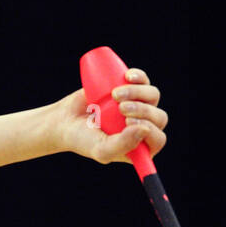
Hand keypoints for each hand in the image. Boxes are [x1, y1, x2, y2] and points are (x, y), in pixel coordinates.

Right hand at [51, 68, 168, 164]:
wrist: (66, 120)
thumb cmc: (84, 140)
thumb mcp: (102, 149)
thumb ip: (123, 145)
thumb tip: (145, 129)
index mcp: (141, 147)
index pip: (158, 139)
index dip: (149, 129)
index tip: (127, 122)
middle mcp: (143, 127)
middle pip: (159, 117)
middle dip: (143, 111)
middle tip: (120, 108)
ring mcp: (139, 106)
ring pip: (153, 96)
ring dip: (138, 93)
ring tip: (115, 94)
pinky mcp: (130, 89)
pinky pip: (144, 81)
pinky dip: (139, 77)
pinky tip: (128, 77)